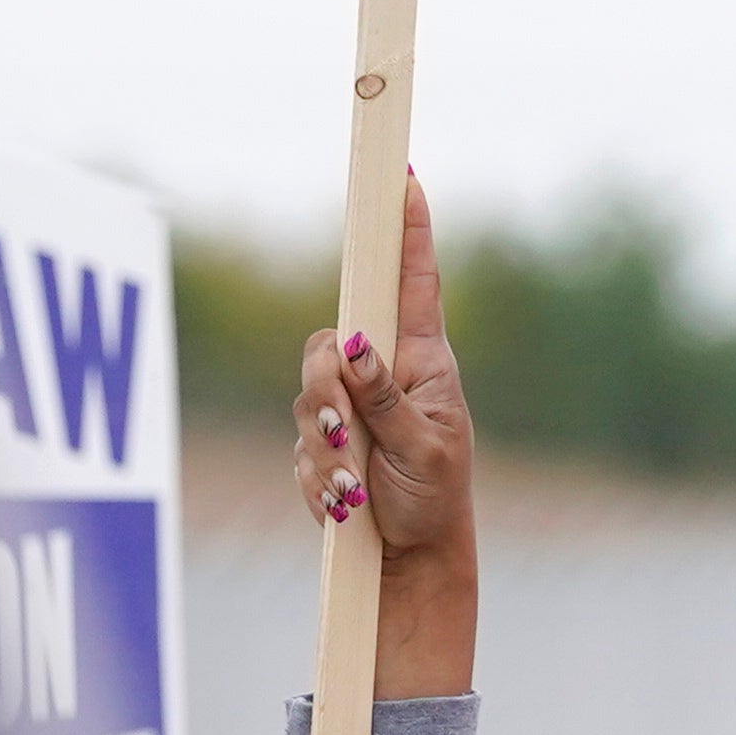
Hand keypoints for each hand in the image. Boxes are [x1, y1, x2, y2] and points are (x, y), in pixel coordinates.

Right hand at [299, 179, 478, 697]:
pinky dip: (319, 476)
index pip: (412, 280)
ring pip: (306, 394)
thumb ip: (385, 397)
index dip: (407, 229)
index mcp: (420, 358)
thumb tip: (356, 345)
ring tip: (356, 483)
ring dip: (326, 442)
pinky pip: (300, 444)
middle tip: (346, 432)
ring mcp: (345, 404)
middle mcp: (379, 370)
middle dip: (328, 388)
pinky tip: (346, 502)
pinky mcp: (321, 440)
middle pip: (329, 341)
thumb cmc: (435, 495)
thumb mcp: (424, 447)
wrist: (410, 558)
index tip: (405, 176)